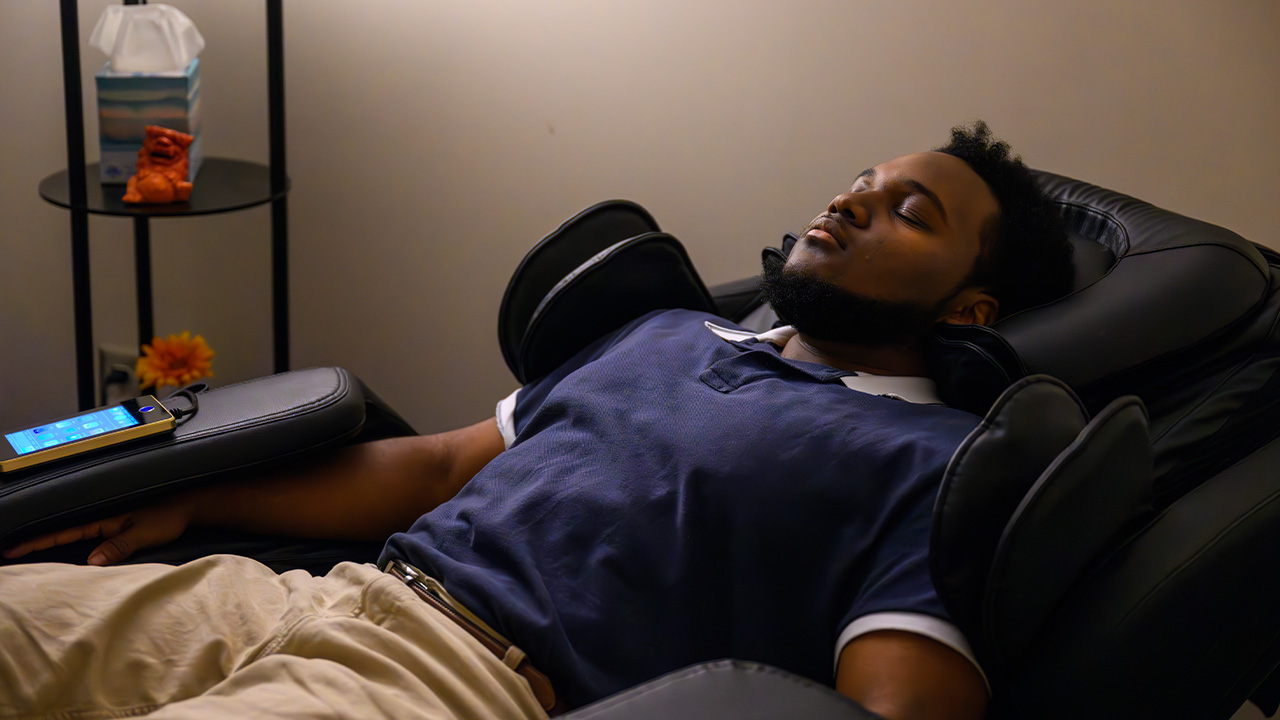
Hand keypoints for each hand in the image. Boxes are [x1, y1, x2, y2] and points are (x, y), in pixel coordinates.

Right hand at [2, 498, 194, 565]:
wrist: (189, 505)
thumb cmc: (169, 515)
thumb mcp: (144, 533)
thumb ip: (119, 546)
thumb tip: (92, 562)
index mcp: (103, 518)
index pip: (63, 532)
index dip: (37, 541)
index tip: (13, 548)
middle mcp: (102, 519)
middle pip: (62, 532)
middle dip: (36, 541)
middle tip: (10, 552)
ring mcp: (108, 522)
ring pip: (72, 534)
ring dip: (52, 542)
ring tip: (26, 553)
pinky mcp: (117, 526)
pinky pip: (87, 536)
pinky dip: (71, 543)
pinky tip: (63, 551)